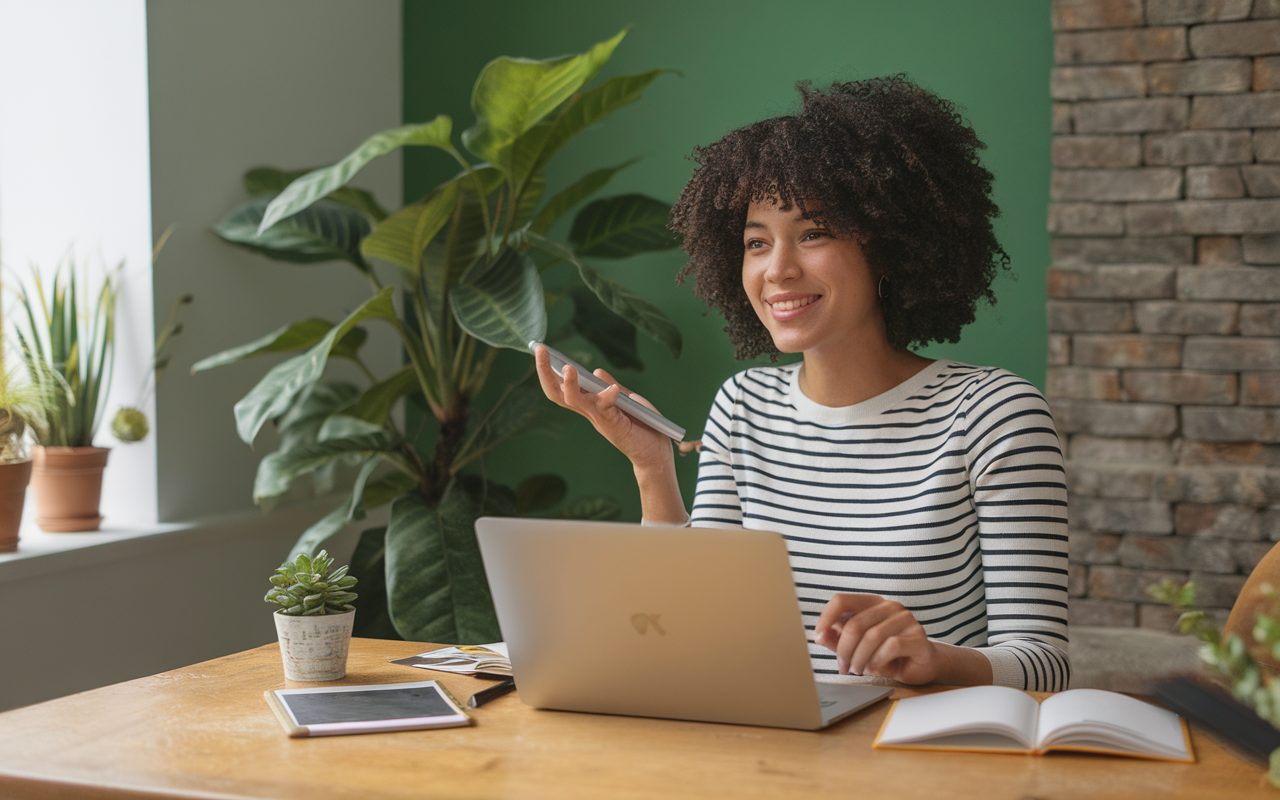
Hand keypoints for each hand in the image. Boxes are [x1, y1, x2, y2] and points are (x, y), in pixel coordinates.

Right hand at [532, 345, 672, 470]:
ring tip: (568, 368)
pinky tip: (613, 389)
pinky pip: (606, 408)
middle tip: (540, 350)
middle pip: (557, 393)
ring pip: (574, 401)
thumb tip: (596, 371)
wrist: (656, 452)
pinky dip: (608, 396)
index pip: (561, 387)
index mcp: (589, 404)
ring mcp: (599, 418)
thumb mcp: (626, 400)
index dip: (548, 370)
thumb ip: (610, 387)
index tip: (540, 349)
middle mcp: (589, 411)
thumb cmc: (642, 425)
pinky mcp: (613, 425)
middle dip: (545, 371)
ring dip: (570, 384)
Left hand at [813, 593, 942, 684]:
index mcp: (872, 603)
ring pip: (872, 636)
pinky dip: (878, 660)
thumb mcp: (857, 648)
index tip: (818, 636)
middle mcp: (889, 606)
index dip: (826, 617)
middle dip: (844, 650)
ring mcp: (906, 619)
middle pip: (854, 624)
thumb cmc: (887, 655)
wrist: (922, 667)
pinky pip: (891, 646)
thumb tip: (820, 635)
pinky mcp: (918, 636)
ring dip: (860, 658)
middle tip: (843, 667)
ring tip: (858, 670)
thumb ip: (838, 640)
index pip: (842, 600)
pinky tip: (876, 668)